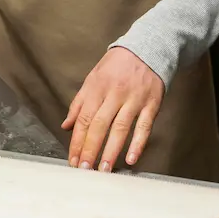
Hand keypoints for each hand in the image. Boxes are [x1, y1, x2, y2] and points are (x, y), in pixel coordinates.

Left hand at [62, 47, 162, 171]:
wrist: (147, 48)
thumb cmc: (118, 65)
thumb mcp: (93, 77)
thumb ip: (79, 102)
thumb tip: (66, 125)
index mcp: (97, 87)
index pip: (83, 118)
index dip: (77, 141)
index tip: (72, 159)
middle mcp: (115, 93)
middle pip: (99, 125)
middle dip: (90, 149)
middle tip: (84, 169)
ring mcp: (134, 99)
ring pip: (120, 128)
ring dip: (111, 151)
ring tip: (104, 169)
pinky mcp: (152, 103)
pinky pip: (144, 126)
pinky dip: (138, 144)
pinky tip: (131, 159)